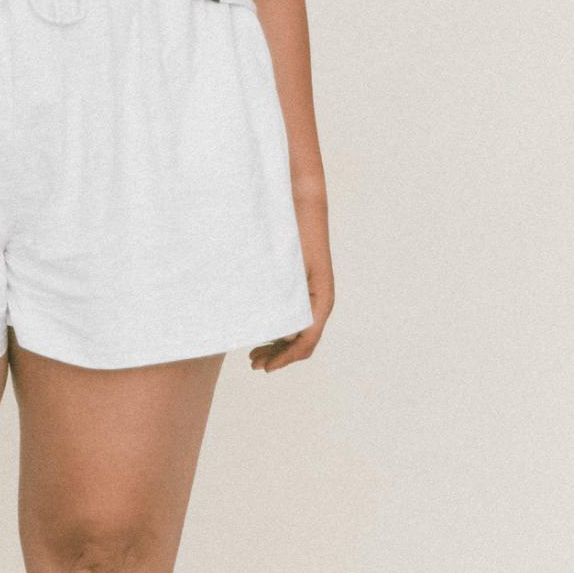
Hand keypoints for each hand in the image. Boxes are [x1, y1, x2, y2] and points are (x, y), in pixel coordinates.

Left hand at [249, 245, 332, 372]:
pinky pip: (293, 317)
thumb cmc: (294, 233)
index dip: (285, 358)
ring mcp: (312, 295)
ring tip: (254, 354)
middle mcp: (320, 301)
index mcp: (321, 300)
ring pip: (297, 331)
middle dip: (278, 356)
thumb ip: (284, 301)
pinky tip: (261, 331)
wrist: (300, 204)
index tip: (265, 368)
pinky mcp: (302, 288)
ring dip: (278, 345)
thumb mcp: (287, 270)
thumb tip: (280, 334)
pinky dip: (278, 329)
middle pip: (302, 341)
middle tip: (253, 363)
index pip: (306, 341)